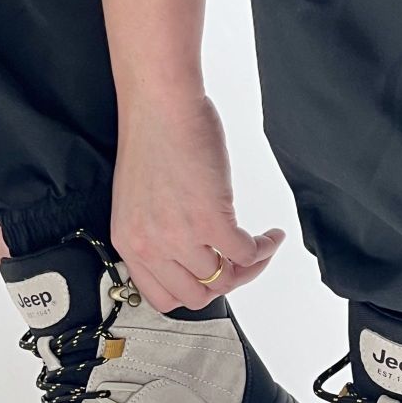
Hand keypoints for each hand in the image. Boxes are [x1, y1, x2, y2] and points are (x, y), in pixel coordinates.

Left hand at [111, 93, 283, 311]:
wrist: (160, 105)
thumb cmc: (152, 137)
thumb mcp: (139, 199)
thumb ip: (157, 231)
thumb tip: (191, 251)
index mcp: (129, 243)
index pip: (161, 297)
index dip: (193, 290)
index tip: (210, 275)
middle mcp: (151, 246)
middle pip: (195, 297)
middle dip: (223, 284)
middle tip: (239, 263)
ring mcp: (180, 237)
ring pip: (224, 280)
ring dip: (250, 267)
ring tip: (260, 247)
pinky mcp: (210, 220)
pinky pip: (246, 255)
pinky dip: (265, 249)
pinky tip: (271, 236)